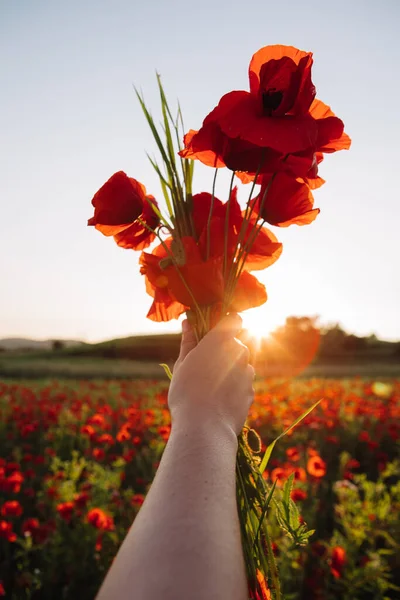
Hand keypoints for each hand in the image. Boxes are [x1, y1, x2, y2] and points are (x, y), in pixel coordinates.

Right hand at [168, 314, 254, 435]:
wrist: (205, 428)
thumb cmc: (187, 392)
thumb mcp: (182, 364)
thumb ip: (189, 341)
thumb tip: (188, 322)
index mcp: (220, 340)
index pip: (234, 319)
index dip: (227, 323)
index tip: (214, 333)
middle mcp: (239, 351)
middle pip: (235, 344)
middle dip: (224, 351)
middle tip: (205, 367)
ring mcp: (248, 372)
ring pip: (240, 364)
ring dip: (230, 369)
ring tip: (210, 387)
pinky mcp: (251, 391)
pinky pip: (243, 383)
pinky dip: (234, 387)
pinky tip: (219, 400)